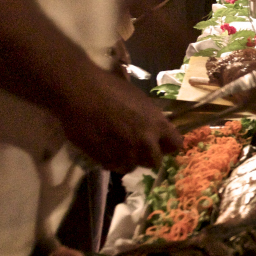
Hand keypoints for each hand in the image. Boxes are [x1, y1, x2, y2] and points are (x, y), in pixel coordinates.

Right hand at [59, 69, 182, 172]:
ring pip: (133, 167)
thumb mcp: (139, 99)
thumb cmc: (109, 87)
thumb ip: (149, 118)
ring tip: (116, 147)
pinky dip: (110, 161)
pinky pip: (114, 167)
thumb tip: (151, 126)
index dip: (167, 144)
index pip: (176, 144)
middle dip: (147, 156)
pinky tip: (103, 148)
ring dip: (127, 160)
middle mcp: (146, 142)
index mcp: (157, 124)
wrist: (79, 93)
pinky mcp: (107, 160)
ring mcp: (126, 154)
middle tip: (135, 147)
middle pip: (155, 161)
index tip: (159, 142)